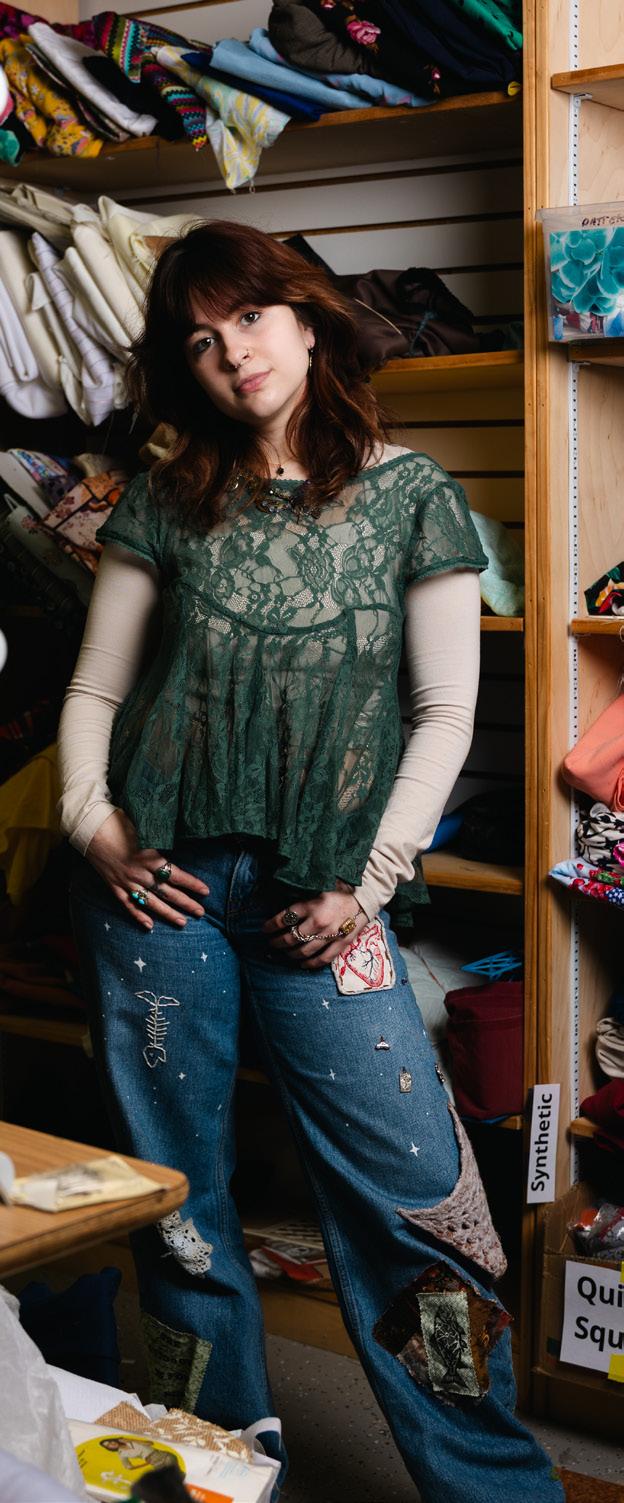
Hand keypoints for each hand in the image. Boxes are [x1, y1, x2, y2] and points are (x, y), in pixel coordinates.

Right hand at [85, 809, 208, 930]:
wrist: (89, 829)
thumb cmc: (118, 822)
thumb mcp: (144, 826)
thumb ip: (160, 837)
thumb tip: (178, 836)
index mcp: (149, 858)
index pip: (176, 875)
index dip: (192, 884)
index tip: (206, 891)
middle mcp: (139, 873)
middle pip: (167, 892)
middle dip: (186, 903)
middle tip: (201, 912)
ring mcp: (126, 882)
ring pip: (150, 902)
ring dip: (167, 914)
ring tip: (183, 923)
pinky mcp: (114, 886)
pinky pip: (128, 905)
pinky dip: (138, 916)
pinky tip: (149, 926)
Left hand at [263, 883, 368, 969]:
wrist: (364, 896)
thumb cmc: (339, 889)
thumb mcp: (317, 886)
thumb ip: (300, 894)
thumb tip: (280, 898)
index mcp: (311, 905)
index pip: (284, 919)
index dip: (271, 926)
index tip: (265, 929)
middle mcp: (318, 922)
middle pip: (290, 938)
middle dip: (277, 942)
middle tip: (271, 942)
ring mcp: (329, 935)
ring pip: (303, 951)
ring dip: (290, 954)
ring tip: (284, 953)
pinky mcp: (341, 944)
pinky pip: (322, 959)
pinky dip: (310, 964)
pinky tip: (302, 964)